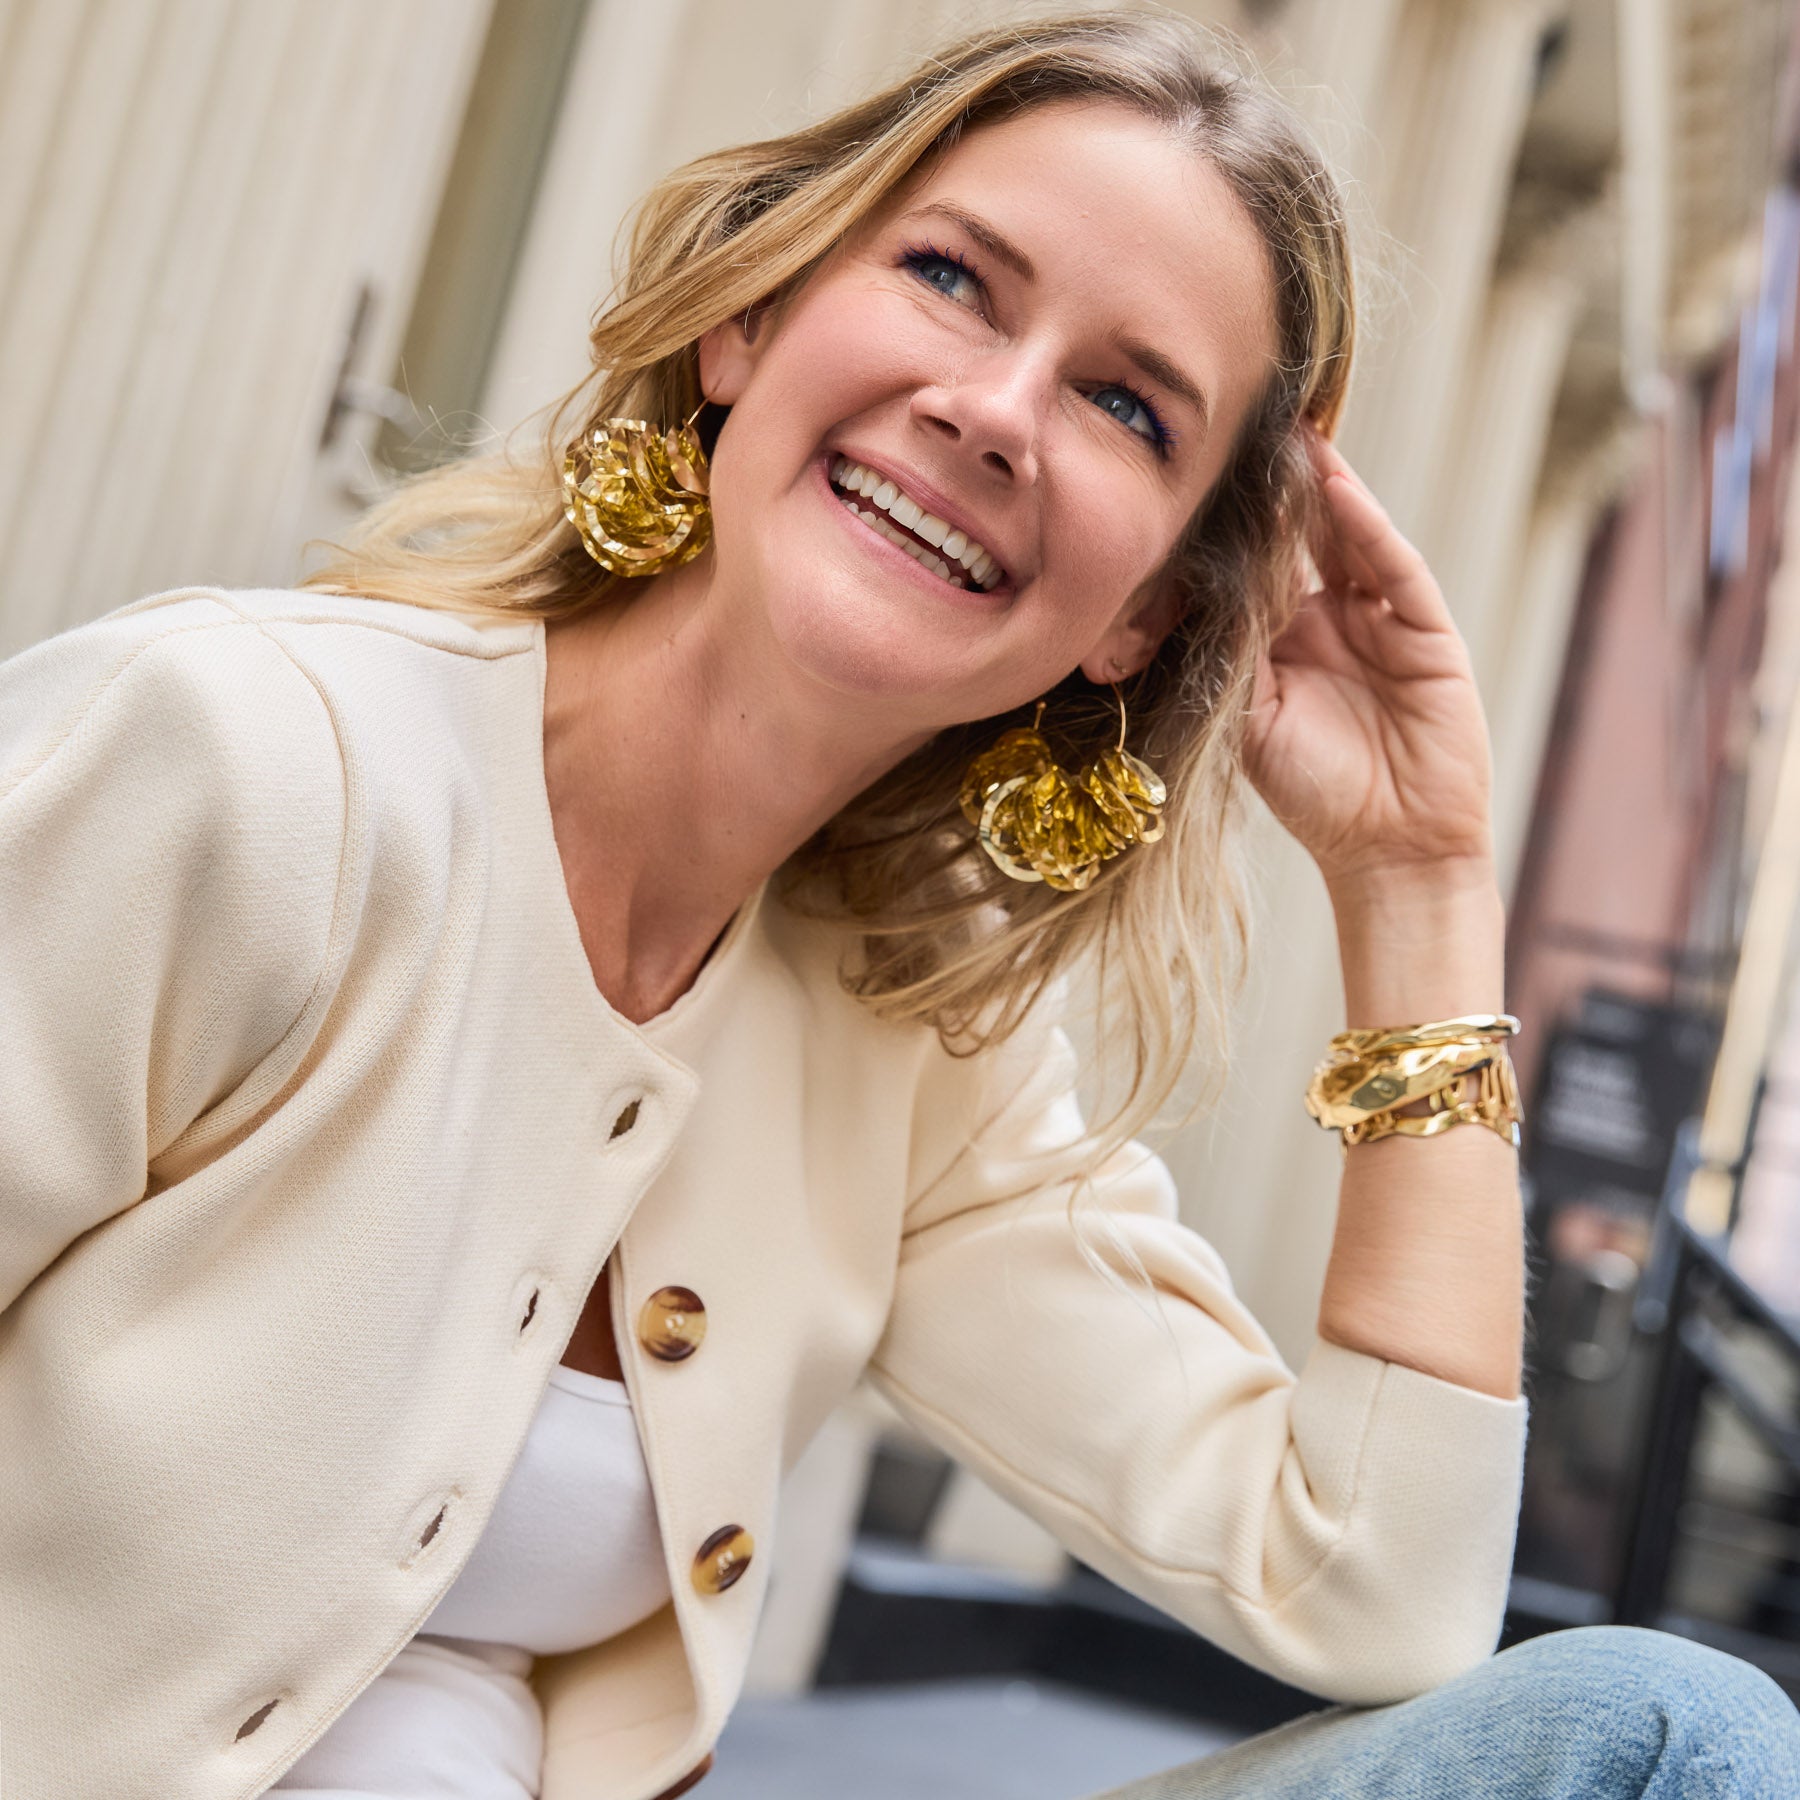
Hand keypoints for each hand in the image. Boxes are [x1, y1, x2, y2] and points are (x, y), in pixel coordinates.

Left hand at [1241, 436, 1495, 895]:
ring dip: (1321, 489)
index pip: (1255, 569)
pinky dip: (1366, 528)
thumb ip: (1230, 654)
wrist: (1389, 850)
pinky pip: (1392, 568)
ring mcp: (1380, 621)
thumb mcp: (1250, 721)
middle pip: (1302, 539)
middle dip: (1277, 489)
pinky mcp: (1425, 629)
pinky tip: (1337, 490)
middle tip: (1244, 427)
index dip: (1233, 526)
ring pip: (1347, 538)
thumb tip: (1190, 587)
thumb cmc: (1313, 796)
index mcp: (1280, 645)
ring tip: (1292, 436)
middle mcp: (1329, 622)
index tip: (1196, 476)